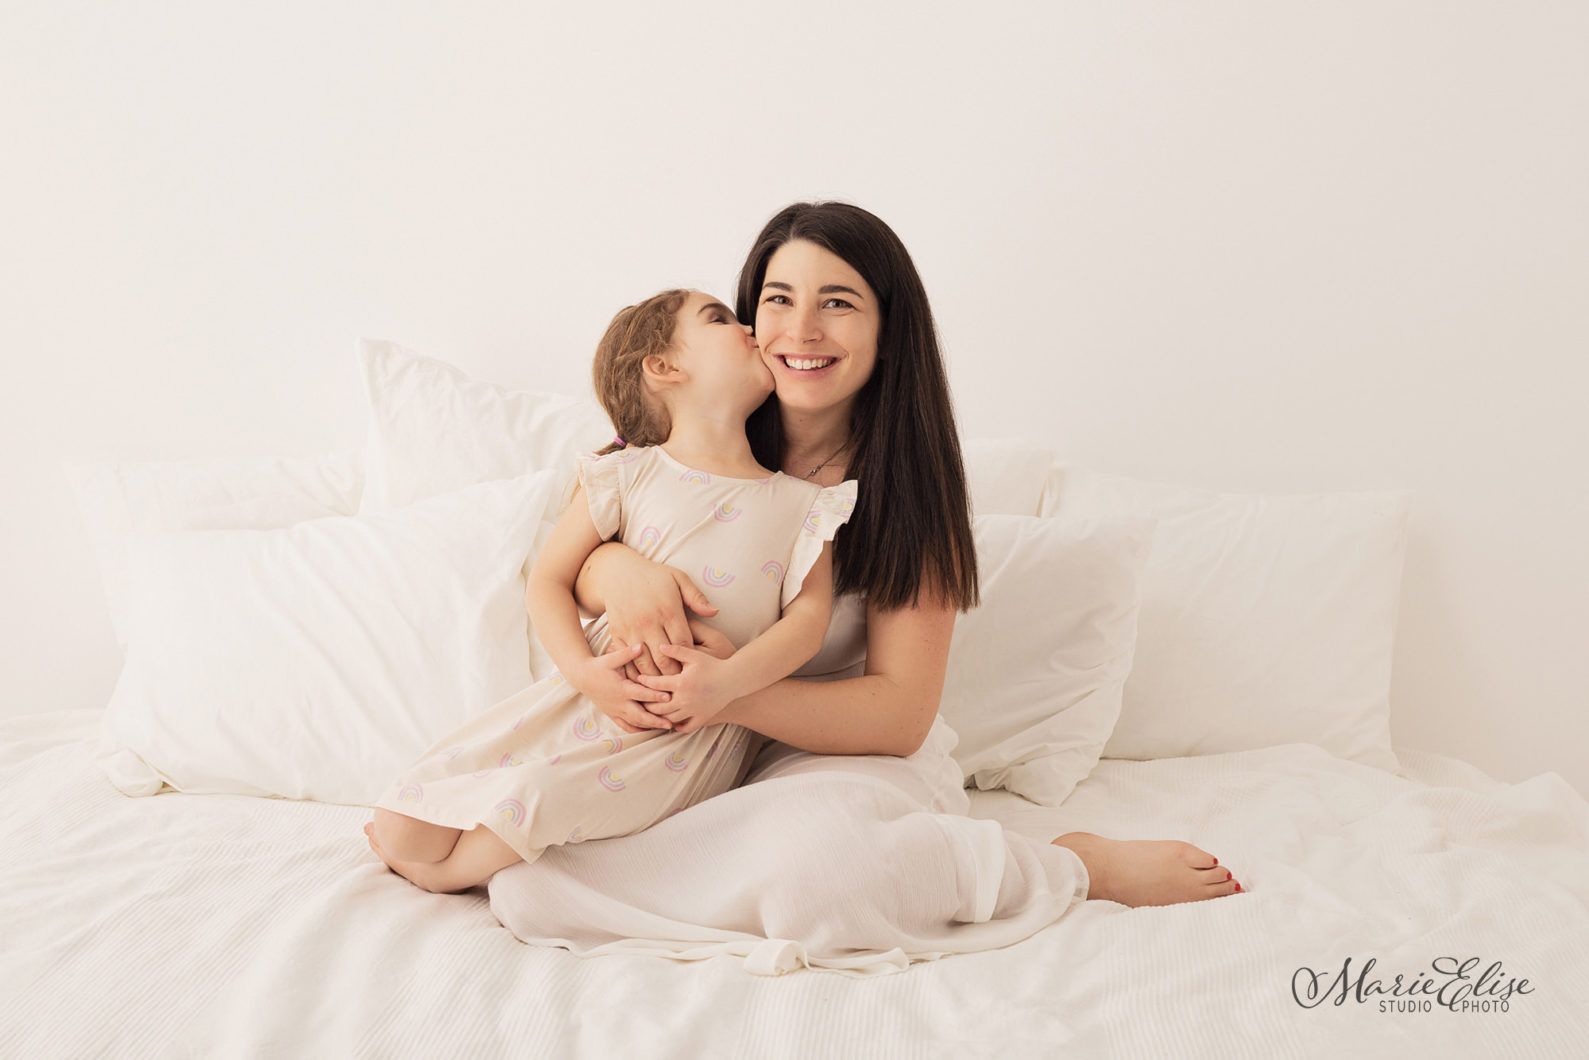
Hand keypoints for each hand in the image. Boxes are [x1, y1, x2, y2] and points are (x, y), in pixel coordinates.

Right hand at [572, 643, 674, 733]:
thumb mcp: (611, 658)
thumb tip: (641, 645)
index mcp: (621, 688)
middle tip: (670, 724)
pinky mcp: (612, 715)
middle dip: (655, 720)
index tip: (669, 697)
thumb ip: (626, 653)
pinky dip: (637, 730)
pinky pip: (625, 726)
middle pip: (639, 715)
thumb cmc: (599, 666)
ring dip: (649, 727)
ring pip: (634, 723)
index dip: (654, 695)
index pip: (641, 694)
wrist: (582, 677)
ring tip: (664, 728)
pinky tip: (649, 729)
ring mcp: (615, 711)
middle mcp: (619, 702)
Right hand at [600, 560, 718, 679]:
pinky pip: (628, 661)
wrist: (617, 573)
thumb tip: (715, 612)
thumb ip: (697, 597)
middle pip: (665, 659)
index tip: (696, 669)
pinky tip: (646, 679)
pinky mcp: (617, 635)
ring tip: (667, 687)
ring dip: (656, 678)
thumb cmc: (653, 577)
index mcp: (667, 610)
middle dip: (675, 675)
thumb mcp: (678, 578)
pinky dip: (637, 673)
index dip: (690, 659)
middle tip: (683, 685)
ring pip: (646, 664)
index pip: (683, 643)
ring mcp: (631, 630)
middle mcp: (648, 622)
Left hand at [635, 629, 738, 732]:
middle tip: (640, 699)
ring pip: (669, 719)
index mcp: (682, 682)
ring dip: (658, 717)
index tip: (639, 679)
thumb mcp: (695, 655)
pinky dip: (676, 726)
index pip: (656, 684)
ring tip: (651, 711)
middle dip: (646, 703)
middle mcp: (685, 699)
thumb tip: (658, 646)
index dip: (644, 681)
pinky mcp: (702, 718)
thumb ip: (676, 650)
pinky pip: (685, 727)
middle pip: (658, 706)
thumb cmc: (714, 665)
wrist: (734, 679)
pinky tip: (671, 721)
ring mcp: (693, 711)